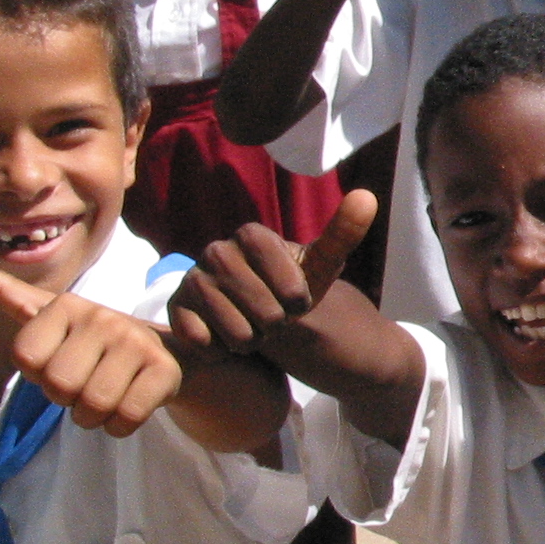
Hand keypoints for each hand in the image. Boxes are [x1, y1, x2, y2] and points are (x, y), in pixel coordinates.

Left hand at [0, 273, 179, 436]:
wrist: (161, 352)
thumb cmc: (94, 344)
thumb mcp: (57, 322)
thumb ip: (20, 302)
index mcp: (68, 305)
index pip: (25, 358)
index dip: (38, 374)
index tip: (60, 363)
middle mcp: (103, 316)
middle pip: (59, 384)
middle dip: (67, 399)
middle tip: (84, 384)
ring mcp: (137, 342)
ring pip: (94, 404)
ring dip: (93, 416)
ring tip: (105, 397)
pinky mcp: (165, 369)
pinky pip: (127, 416)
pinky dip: (120, 425)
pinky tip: (126, 405)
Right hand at [169, 190, 374, 356]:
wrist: (270, 326)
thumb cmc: (296, 292)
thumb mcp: (323, 267)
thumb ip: (343, 233)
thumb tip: (367, 195)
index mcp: (251, 235)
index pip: (279, 271)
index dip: (293, 291)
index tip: (300, 299)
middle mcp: (217, 251)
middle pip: (257, 302)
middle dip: (275, 319)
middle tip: (277, 319)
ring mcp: (193, 279)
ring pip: (232, 325)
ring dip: (252, 337)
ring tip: (256, 330)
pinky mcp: (177, 308)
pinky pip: (201, 337)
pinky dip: (222, 348)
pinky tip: (228, 339)